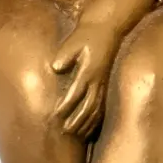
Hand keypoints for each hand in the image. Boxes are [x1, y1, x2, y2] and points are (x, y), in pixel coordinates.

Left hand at [51, 22, 118, 139]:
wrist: (107, 28)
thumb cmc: (87, 34)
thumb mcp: (74, 41)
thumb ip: (65, 55)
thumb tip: (55, 67)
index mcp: (88, 70)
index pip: (76, 92)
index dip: (66, 105)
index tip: (55, 115)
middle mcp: (97, 80)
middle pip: (88, 106)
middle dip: (76, 120)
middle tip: (64, 131)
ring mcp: (102, 83)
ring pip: (96, 108)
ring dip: (86, 122)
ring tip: (77, 134)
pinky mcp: (104, 84)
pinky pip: (101, 105)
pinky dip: (96, 118)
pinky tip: (90, 127)